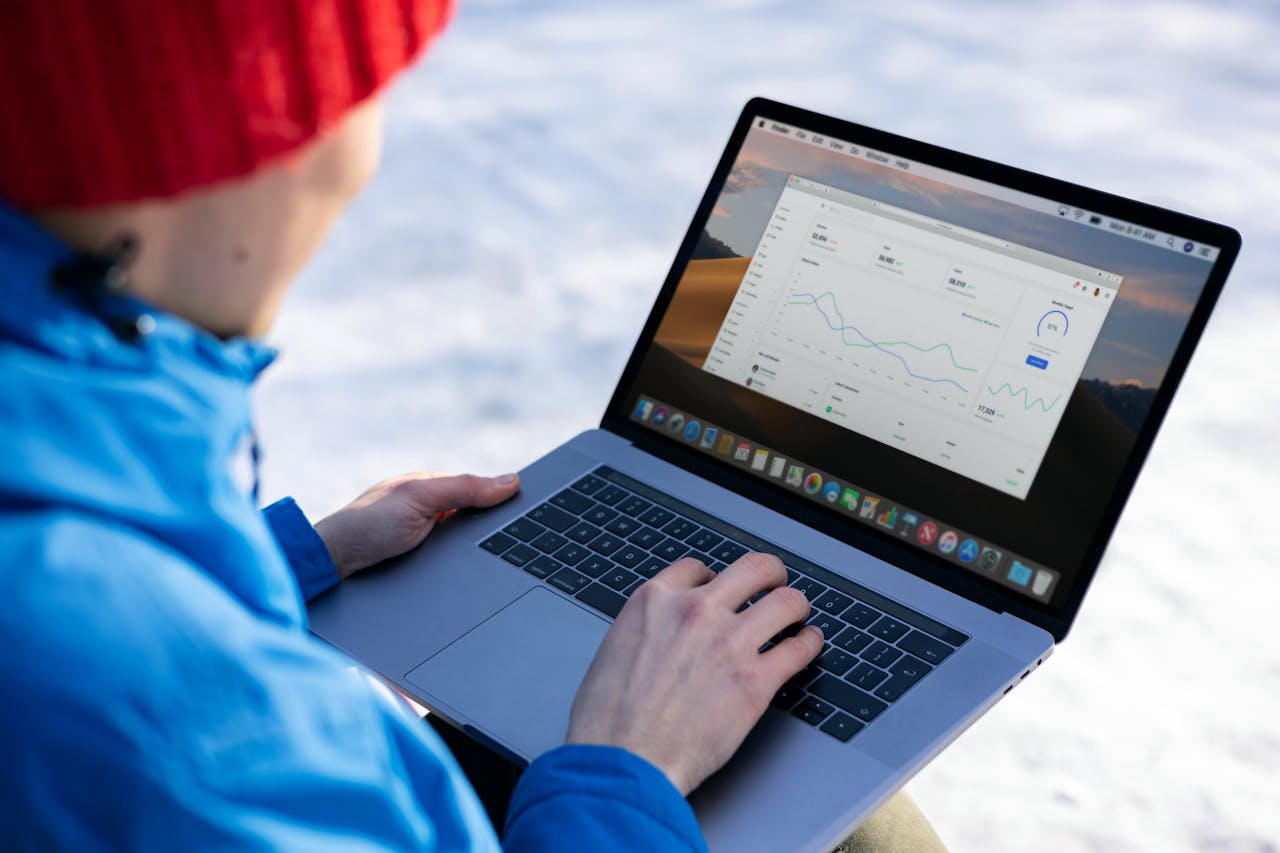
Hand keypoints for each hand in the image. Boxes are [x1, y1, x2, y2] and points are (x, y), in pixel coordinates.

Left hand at [314, 472, 519, 578]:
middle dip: (490, 533)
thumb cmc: (368, 525)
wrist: (332, 566)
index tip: (528, 515)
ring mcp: (422, 538)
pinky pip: (451, 565)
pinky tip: (469, 577)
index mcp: (429, 487)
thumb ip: (464, 488)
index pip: (478, 492)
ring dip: (475, 555)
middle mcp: (427, 510)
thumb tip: (510, 481)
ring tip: (491, 565)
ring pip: (464, 546)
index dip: (501, 502)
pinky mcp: (418, 564)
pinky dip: (461, 569)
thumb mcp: (421, 498)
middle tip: (511, 547)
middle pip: (474, 520)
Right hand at [566, 553, 822, 795]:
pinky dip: (809, 643)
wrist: (622, 762)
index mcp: (655, 601)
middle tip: (775, 583)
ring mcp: (729, 643)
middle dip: (769, 574)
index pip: (698, 569)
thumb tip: (662, 637)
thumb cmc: (608, 721)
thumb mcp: (615, 650)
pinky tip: (808, 644)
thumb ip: (647, 631)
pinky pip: (799, 648)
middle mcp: (696, 612)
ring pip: (786, 602)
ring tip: (797, 614)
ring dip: (796, 606)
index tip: (722, 590)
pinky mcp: (755, 681)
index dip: (714, 579)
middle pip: (752, 569)